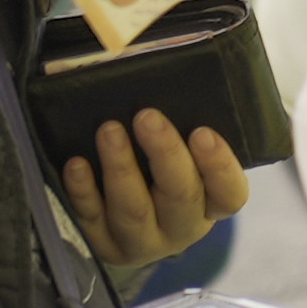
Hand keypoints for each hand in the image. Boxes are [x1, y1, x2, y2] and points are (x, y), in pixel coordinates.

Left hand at [64, 109, 251, 267]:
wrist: (128, 213)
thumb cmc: (163, 163)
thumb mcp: (181, 144)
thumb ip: (181, 114)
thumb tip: (152, 61)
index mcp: (211, 204)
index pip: (230, 193)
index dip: (219, 166)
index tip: (202, 132)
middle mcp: (182, 227)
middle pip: (181, 196)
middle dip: (164, 154)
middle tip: (146, 116)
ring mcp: (143, 242)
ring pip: (134, 212)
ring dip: (121, 168)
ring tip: (109, 131)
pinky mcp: (105, 246)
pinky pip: (92, 222)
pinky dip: (84, 192)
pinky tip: (77, 164)